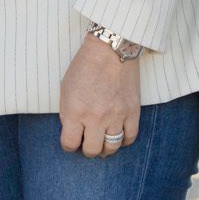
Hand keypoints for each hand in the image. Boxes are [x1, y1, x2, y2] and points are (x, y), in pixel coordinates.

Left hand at [58, 35, 140, 157]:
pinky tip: (118, 136)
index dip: (69, 145)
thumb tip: (74, 133)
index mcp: (75, 111)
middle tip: (87, 143)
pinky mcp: (133, 111)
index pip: (69, 144)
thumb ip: (68, 113)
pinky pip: (130, 137)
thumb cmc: (85, 66)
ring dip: (105, 148)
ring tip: (102, 143)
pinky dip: (123, 141)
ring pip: (112, 147)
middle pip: (92, 150)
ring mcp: (116, 115)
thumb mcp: (66, 89)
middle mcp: (96, 117)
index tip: (71, 142)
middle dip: (87, 149)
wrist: (110, 49)